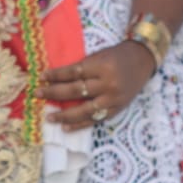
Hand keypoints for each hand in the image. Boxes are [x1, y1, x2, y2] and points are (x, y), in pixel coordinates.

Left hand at [41, 41, 156, 131]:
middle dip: (53, 93)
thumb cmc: (118, 55)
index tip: (41, 77)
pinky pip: (95, 119)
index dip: (56, 76)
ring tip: (49, 117)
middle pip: (75, 91)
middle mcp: (108, 83)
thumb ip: (82, 67)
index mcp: (102, 66)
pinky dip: (79, 124)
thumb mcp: (100, 55)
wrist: (144, 60)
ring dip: (64, 115)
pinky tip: (66, 127)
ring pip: (83, 110)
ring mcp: (113, 98)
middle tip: (38, 94)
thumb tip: (57, 79)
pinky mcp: (117, 108)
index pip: (73, 72)